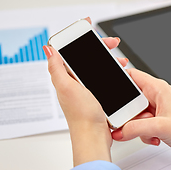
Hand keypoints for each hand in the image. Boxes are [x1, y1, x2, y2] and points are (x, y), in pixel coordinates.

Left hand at [44, 18, 128, 165]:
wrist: (94, 136)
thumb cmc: (82, 116)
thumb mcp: (67, 88)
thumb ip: (56, 68)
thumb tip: (49, 50)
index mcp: (66, 77)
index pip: (72, 52)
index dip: (83, 40)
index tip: (93, 33)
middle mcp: (75, 82)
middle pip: (88, 58)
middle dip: (101, 49)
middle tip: (113, 44)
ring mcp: (87, 89)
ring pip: (99, 68)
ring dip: (110, 61)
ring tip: (121, 61)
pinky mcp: (98, 96)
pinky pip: (105, 79)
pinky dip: (114, 74)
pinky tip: (122, 75)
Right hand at [112, 69, 170, 164]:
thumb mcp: (160, 127)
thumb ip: (135, 128)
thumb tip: (119, 131)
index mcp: (158, 89)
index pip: (131, 75)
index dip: (118, 80)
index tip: (108, 91)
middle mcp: (157, 97)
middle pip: (130, 99)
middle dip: (127, 114)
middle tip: (129, 123)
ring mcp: (158, 110)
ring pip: (134, 114)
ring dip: (136, 126)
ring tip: (149, 133)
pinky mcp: (159, 122)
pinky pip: (141, 125)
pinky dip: (143, 133)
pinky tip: (154, 138)